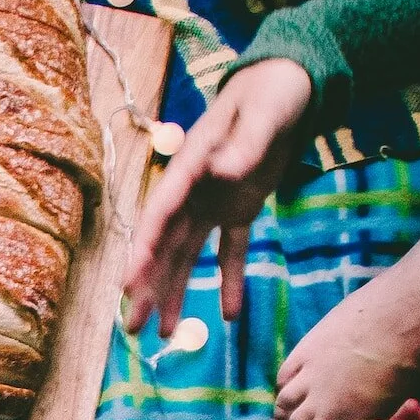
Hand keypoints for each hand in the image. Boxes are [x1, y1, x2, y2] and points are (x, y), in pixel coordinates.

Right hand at [122, 60, 314, 336]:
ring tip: (164, 336)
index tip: (128, 284)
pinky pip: (230, 252)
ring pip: (186, 256)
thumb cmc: (272, 92)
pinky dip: (231, 281)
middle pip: (163, 246)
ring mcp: (211, 203)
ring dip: (175, 293)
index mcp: (190, 166)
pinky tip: (230, 316)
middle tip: (133, 328)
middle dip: (147, 287)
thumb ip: (246, 142)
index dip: (142, 250)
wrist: (292, 83)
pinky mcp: (237, 209)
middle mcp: (193, 191)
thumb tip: (225, 169)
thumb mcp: (263, 113)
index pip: (160, 214)